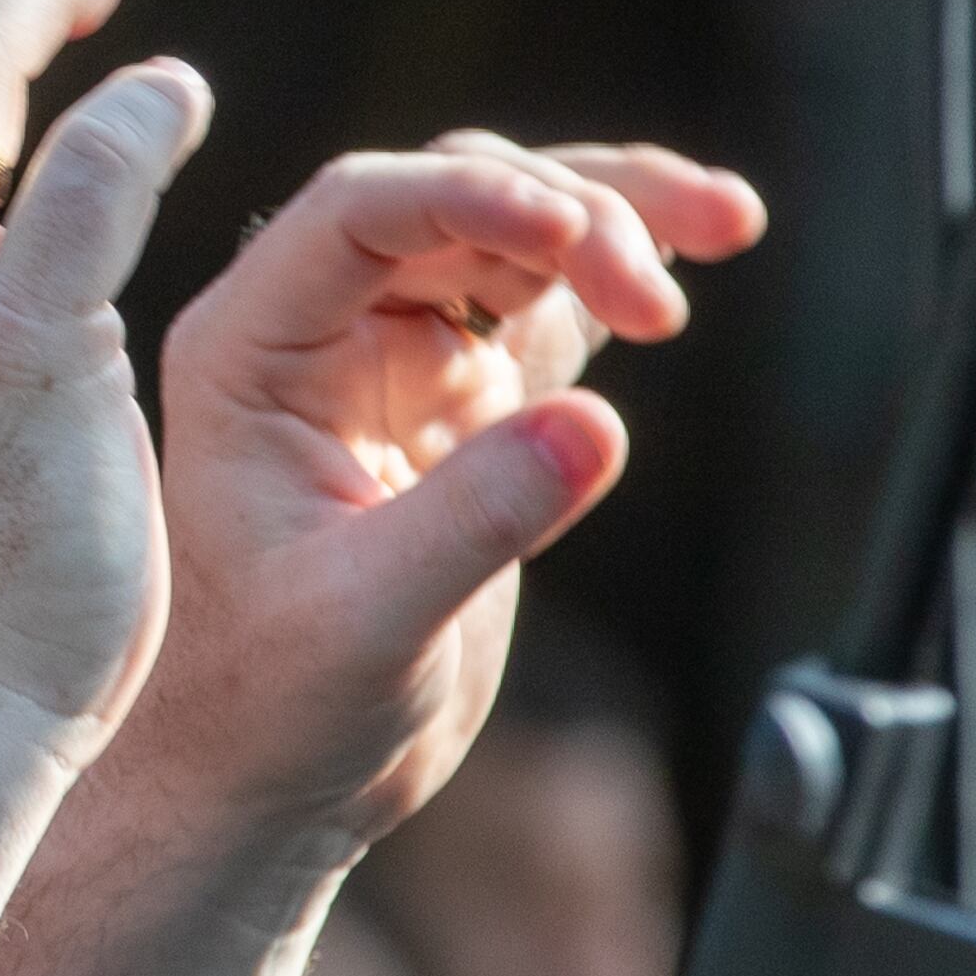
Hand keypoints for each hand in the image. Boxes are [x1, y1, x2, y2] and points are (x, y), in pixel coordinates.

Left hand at [91, 131, 765, 873]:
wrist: (272, 777)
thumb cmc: (271, 705)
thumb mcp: (363, 624)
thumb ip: (473, 519)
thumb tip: (599, 424)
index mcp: (247, 352)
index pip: (355, 213)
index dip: (471, 198)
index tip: (577, 239)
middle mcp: (314, 331)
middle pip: (449, 198)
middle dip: (567, 217)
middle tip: (662, 306)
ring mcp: (395, 357)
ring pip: (509, 231)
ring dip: (614, 215)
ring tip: (728, 226)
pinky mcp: (470, 402)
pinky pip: (551, 299)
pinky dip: (622, 268)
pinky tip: (710, 239)